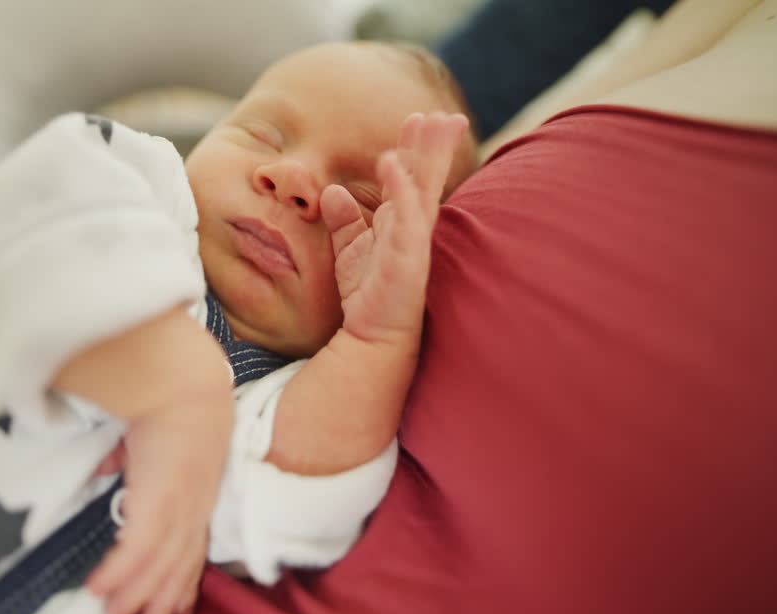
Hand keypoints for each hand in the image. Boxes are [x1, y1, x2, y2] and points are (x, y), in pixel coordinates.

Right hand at [86, 384, 230, 613]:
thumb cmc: (170, 395)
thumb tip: (106, 468)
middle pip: (179, 564)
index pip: (194, 544)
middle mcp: (194, 505)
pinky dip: (118, 573)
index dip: (186, 578)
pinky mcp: (158, 504)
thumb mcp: (154, 434)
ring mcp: (179, 507)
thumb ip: (131, 456)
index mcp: (199, 489)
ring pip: (159, 566)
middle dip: (163, 599)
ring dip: (137, 597)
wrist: (182, 381)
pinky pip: (135, 551)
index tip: (181, 606)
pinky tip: (98, 590)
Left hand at [320, 112, 469, 344]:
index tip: (420, 117)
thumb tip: (333, 192)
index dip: (416, 148)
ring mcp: (413, 242)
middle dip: (434, 143)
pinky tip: (391, 165)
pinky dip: (399, 191)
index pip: (412, 178)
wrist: (370, 337)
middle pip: (426, 177)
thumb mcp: (350, 250)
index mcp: (400, 222)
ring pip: (423, 190)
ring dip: (426, 155)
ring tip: (428, 123)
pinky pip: (404, 219)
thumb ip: (344, 220)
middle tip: (442, 112)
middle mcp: (412, 228)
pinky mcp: (406, 259)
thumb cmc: (366, 295)